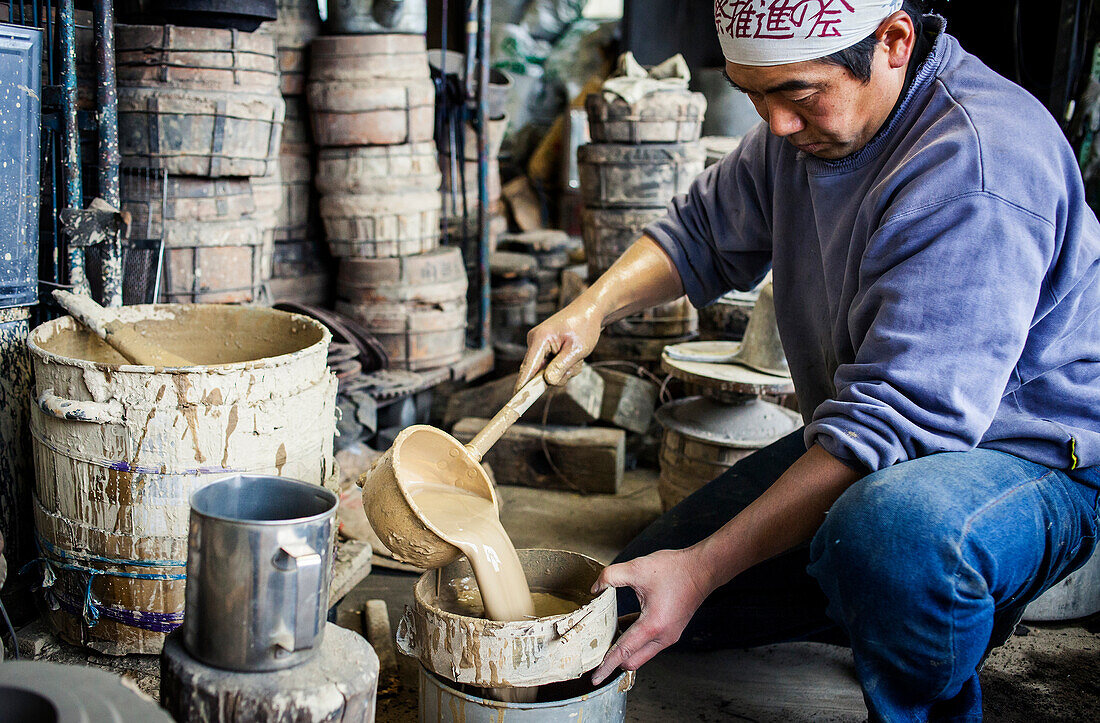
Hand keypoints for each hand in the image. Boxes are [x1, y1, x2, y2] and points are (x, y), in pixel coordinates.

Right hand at [516, 302, 602, 388]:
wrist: (591, 310)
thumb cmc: (585, 327)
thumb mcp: (576, 349)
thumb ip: (561, 366)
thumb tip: (548, 382)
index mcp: (540, 339)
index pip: (528, 367)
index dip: (523, 385)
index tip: (516, 398)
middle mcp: (535, 341)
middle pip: (537, 372)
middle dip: (557, 375)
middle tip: (574, 365)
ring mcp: (539, 344)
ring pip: (546, 371)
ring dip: (564, 370)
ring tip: (577, 357)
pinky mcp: (545, 347)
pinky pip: (550, 365)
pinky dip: (564, 365)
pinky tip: (574, 356)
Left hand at [590, 549, 710, 685]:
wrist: (702, 569)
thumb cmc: (675, 569)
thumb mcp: (637, 568)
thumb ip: (611, 577)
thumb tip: (595, 588)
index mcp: (653, 626)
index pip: (623, 652)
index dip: (606, 665)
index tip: (595, 678)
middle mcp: (663, 637)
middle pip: (632, 660)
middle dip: (614, 659)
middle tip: (597, 649)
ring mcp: (669, 636)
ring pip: (641, 653)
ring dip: (625, 647)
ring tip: (609, 633)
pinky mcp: (672, 631)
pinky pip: (649, 644)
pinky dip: (635, 639)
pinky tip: (625, 623)